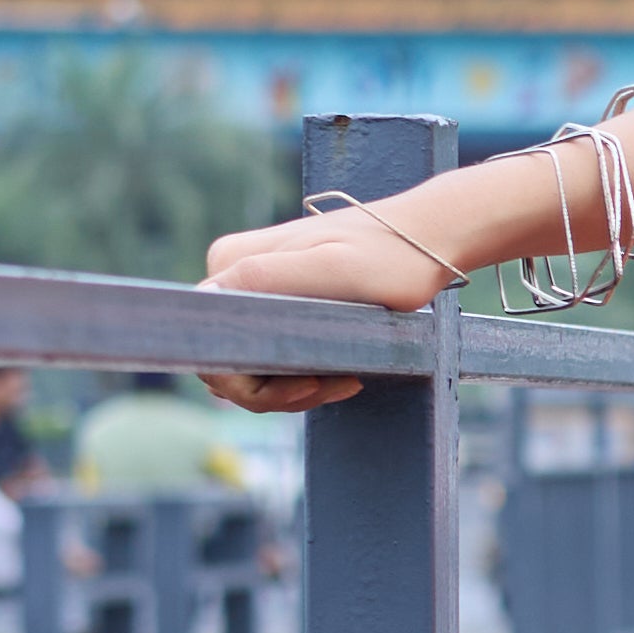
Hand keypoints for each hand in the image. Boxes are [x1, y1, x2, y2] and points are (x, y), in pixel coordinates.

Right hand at [195, 204, 453, 412]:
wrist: (426, 240)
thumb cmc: (389, 254)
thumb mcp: (332, 268)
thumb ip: (266, 277)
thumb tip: (207, 297)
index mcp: (230, 265)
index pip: (211, 346)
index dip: (249, 383)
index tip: (308, 382)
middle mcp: (232, 276)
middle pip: (229, 362)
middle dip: (276, 392)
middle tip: (334, 385)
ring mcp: (254, 293)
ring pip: (253, 367)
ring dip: (294, 389)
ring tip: (346, 379)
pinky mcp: (279, 307)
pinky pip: (274, 359)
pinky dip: (305, 377)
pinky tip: (346, 374)